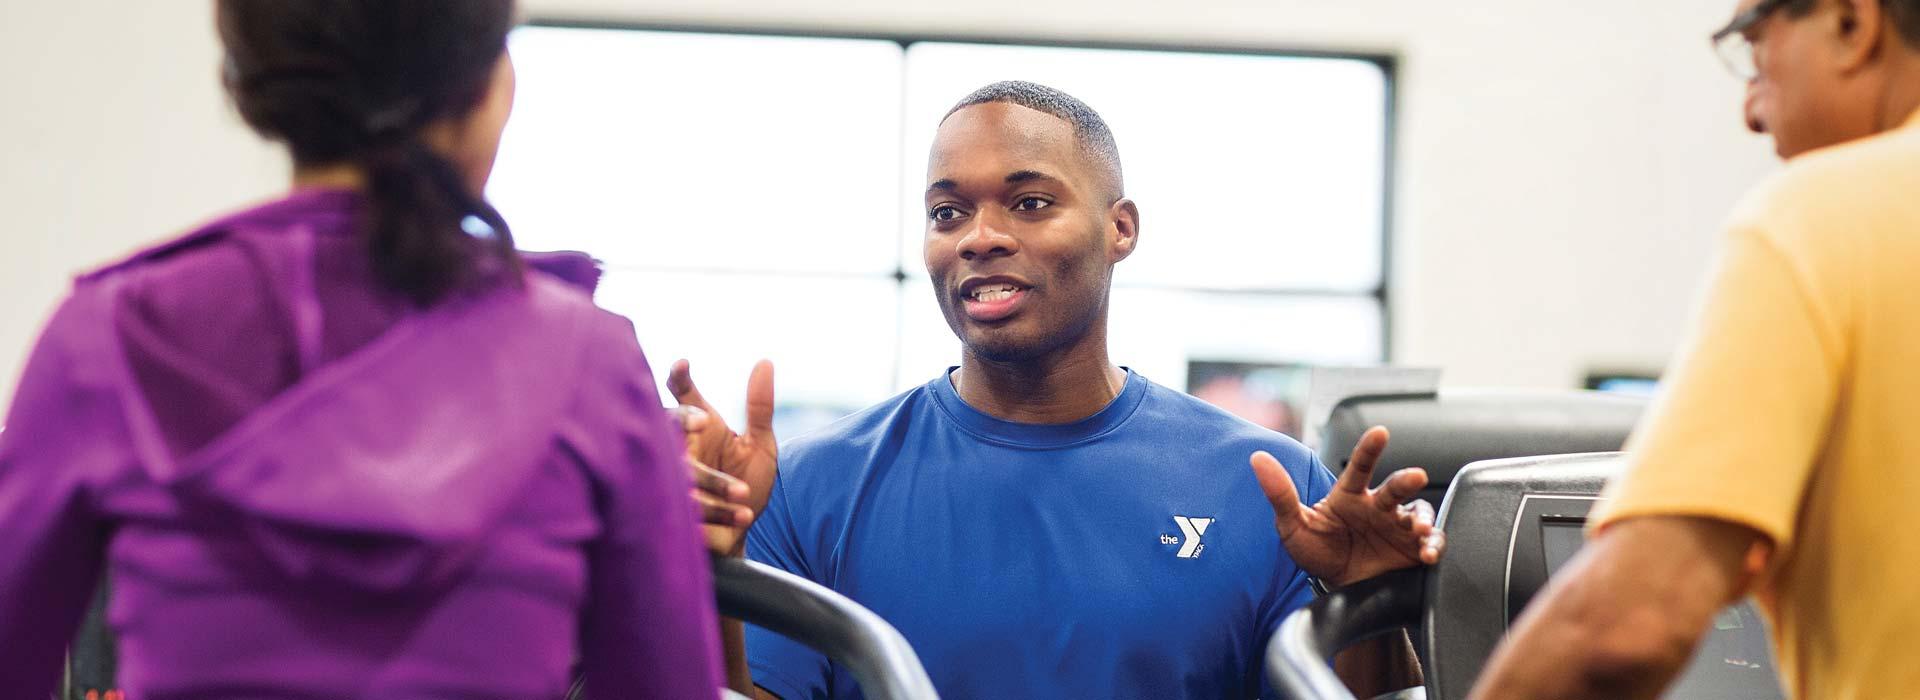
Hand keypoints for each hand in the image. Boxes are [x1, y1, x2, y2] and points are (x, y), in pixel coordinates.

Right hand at [669, 359, 776, 556]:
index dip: (679, 379)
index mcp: (701, 427)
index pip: (684, 397)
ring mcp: (674, 478)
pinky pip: (690, 507)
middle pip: (666, 423)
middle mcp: (682, 448)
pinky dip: (720, 512)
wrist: (741, 531)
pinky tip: (744, 516)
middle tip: (704, 420)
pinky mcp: (676, 509)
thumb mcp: (760, 445)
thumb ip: (760, 407)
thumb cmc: (748, 483)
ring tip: (745, 493)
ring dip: (713, 481)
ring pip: (681, 470)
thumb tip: (765, 362)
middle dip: (680, 419)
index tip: (682, 365)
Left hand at [1251, 426, 1443, 586]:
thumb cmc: (1315, 551)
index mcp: (1350, 496)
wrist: (1334, 589)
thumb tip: (1257, 458)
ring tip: (1420, 529)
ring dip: (1423, 518)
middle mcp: (1378, 506)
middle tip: (1415, 476)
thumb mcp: (1293, 525)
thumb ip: (1279, 493)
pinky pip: (1430, 542)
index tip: (1380, 432)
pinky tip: (1430, 553)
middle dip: (1406, 480)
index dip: (1369, 449)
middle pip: (1395, 487)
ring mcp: (1397, 527)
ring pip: (1418, 512)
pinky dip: (1434, 546)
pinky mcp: (1412, 550)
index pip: (1359, 468)